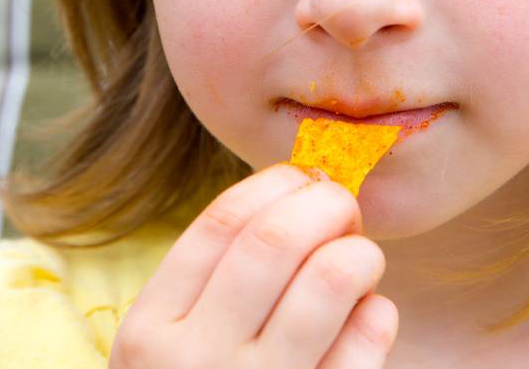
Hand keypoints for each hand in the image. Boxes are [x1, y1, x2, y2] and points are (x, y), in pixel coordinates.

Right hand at [109, 162, 397, 367]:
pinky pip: (362, 350)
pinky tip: (371, 315)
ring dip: (357, 254)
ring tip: (361, 257)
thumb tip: (303, 192)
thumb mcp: (169, 352)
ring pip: (326, 284)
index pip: (220, 225)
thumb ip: (214, 285)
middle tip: (344, 206)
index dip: (274, 187)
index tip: (302, 178)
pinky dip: (377, 316)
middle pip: (275, 242)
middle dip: (323, 205)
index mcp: (150, 331)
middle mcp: (194, 363)